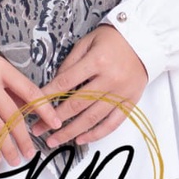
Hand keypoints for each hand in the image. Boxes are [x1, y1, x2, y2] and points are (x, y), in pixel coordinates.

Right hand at [0, 42, 61, 166]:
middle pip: (13, 114)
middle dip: (25, 137)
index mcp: (0, 67)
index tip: (55, 122)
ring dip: (8, 147)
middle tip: (31, 152)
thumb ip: (9, 86)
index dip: (44, 109)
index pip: (29, 90)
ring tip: (15, 159)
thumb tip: (29, 108)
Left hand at [32, 24, 147, 147]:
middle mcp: (110, 79)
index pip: (66, 82)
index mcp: (97, 60)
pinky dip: (96, 134)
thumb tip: (55, 84)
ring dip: (71, 132)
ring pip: (93, 118)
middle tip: (38, 129)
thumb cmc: (113, 38)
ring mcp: (121, 93)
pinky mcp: (131, 102)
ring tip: (54, 140)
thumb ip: (71, 62)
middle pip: (77, 104)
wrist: (144, 40)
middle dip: (55, 119)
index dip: (48, 95)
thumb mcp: (88, 41)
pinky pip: (112, 123)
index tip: (34, 105)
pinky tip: (81, 139)